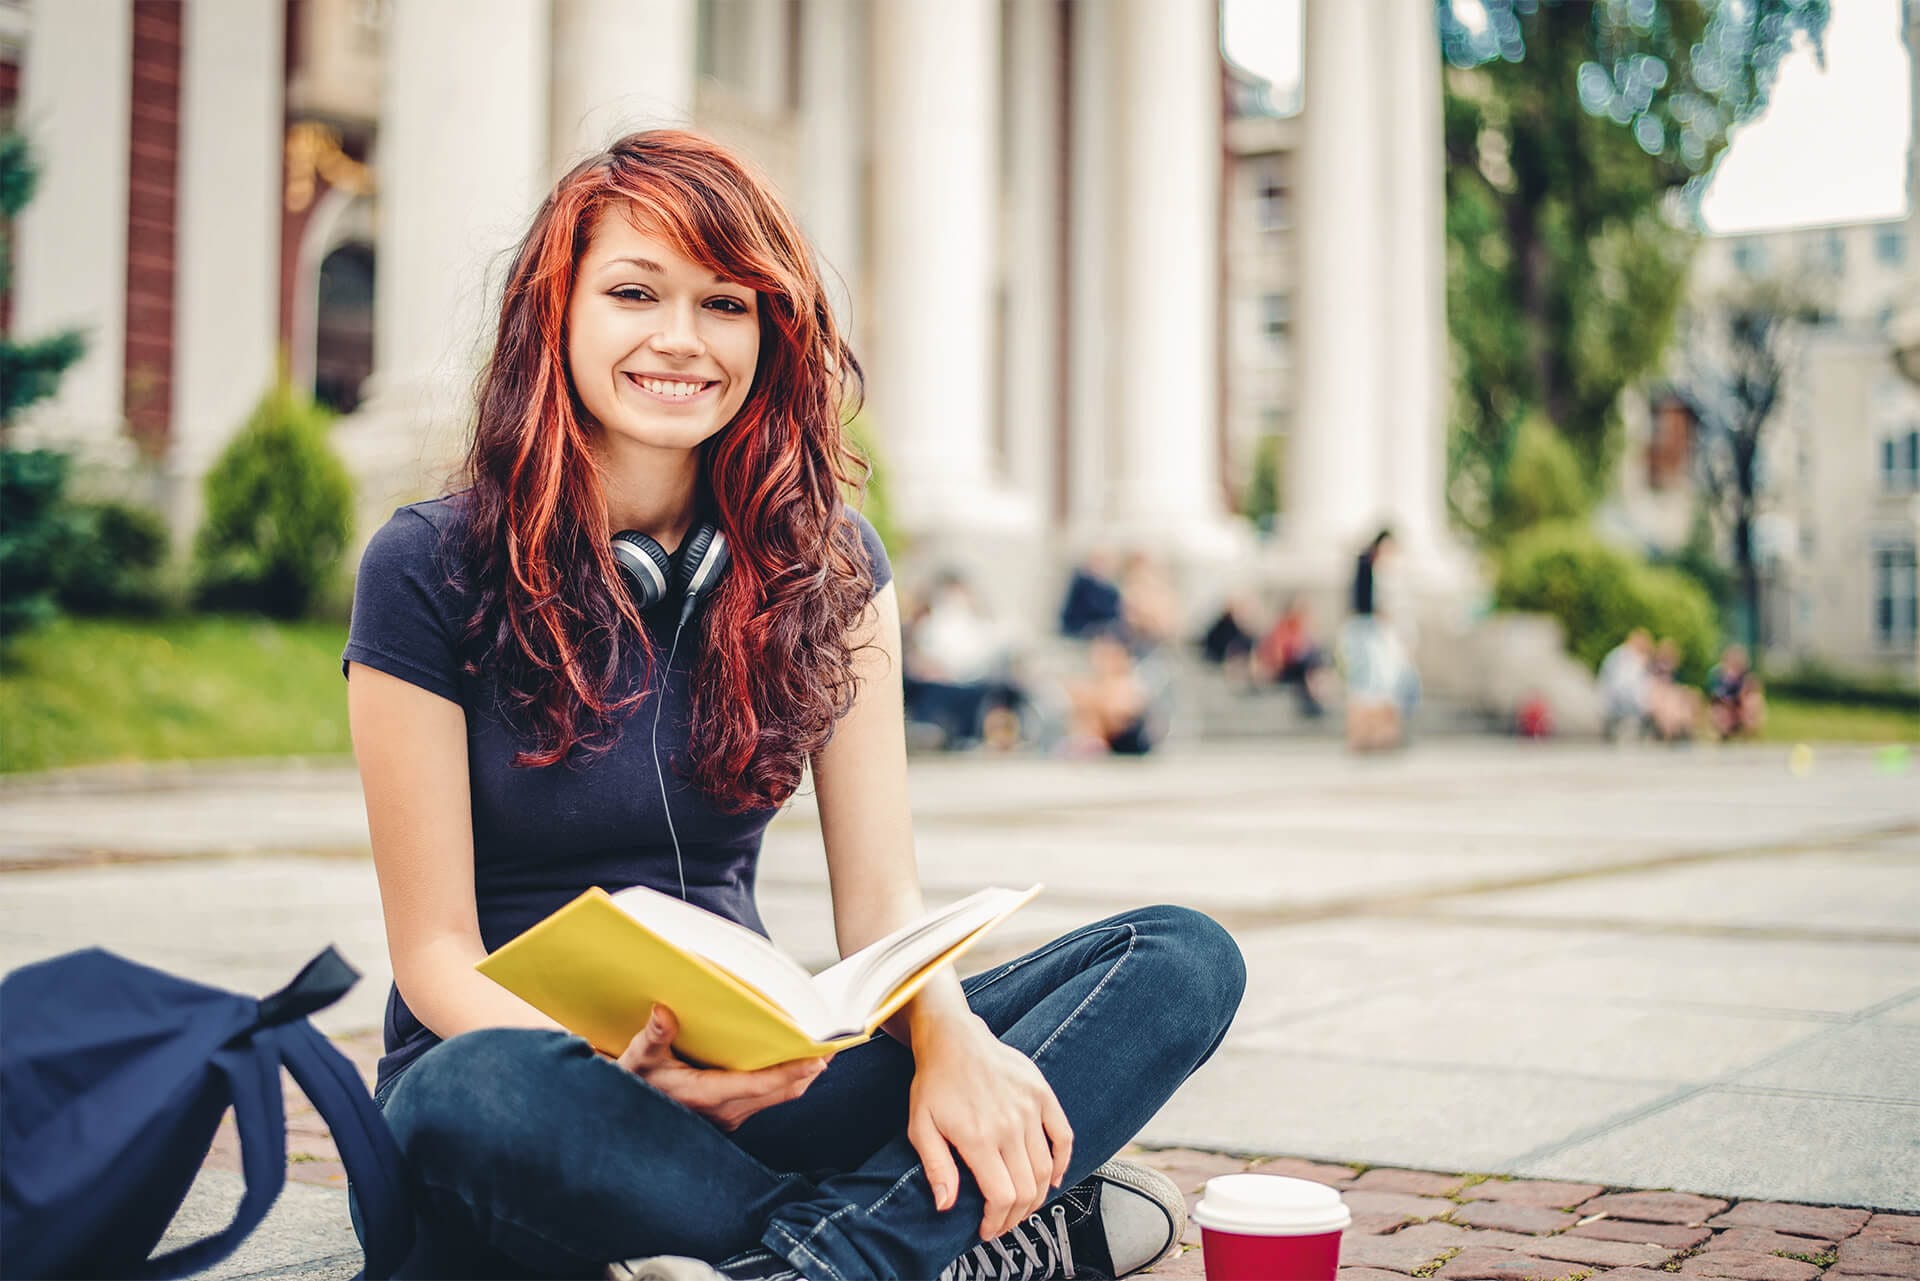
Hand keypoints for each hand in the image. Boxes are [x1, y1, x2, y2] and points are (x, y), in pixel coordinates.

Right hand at [615, 1004, 830, 1130]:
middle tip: (832, 1046)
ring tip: (822, 1052)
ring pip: (778, 1098)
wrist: (627, 1117)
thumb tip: (664, 1011)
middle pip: (779, 1092)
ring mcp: (729, 1117)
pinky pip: (768, 1100)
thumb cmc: (636, 1084)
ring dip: (800, 1077)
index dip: (790, 1071)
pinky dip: (786, 1083)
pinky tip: (795, 1066)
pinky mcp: (730, 1116)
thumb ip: (654, 1036)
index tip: (816, 1058)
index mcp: (705, 1096)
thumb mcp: (639, 1059)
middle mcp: (723, 1111)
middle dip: (807, 1071)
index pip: (758, 1085)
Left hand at [906, 1013, 1072, 1241]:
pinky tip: (1052, 1179)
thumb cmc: (934, 1084)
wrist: (954, 1039)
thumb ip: (936, 1168)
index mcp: (978, 1138)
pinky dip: (1063, 1162)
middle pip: (1027, 1189)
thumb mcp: (921, 1127)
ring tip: (1021, 1207)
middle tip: (1002, 1224)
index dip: (997, 1222)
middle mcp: (1010, 1126)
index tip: (987, 1230)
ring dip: (1037, 1197)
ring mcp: (1030, 1109)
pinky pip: (1064, 1136)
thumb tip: (946, 1206)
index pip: (1002, 1197)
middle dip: (1015, 1217)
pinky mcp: (1042, 1094)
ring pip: (1046, 1169)